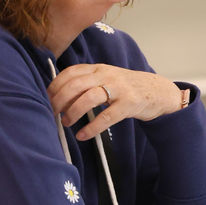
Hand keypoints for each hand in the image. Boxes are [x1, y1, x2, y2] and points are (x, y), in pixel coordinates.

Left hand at [48, 63, 183, 140]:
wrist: (158, 91)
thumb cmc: (126, 87)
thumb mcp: (106, 79)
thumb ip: (86, 83)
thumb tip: (60, 97)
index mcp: (98, 68)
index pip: (71, 72)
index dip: (56, 85)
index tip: (46, 97)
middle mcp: (106, 75)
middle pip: (76, 84)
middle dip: (60, 99)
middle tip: (51, 112)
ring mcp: (119, 88)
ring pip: (89, 97)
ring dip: (73, 111)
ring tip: (65, 122)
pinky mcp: (129, 104)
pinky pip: (107, 116)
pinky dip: (92, 127)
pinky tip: (83, 135)